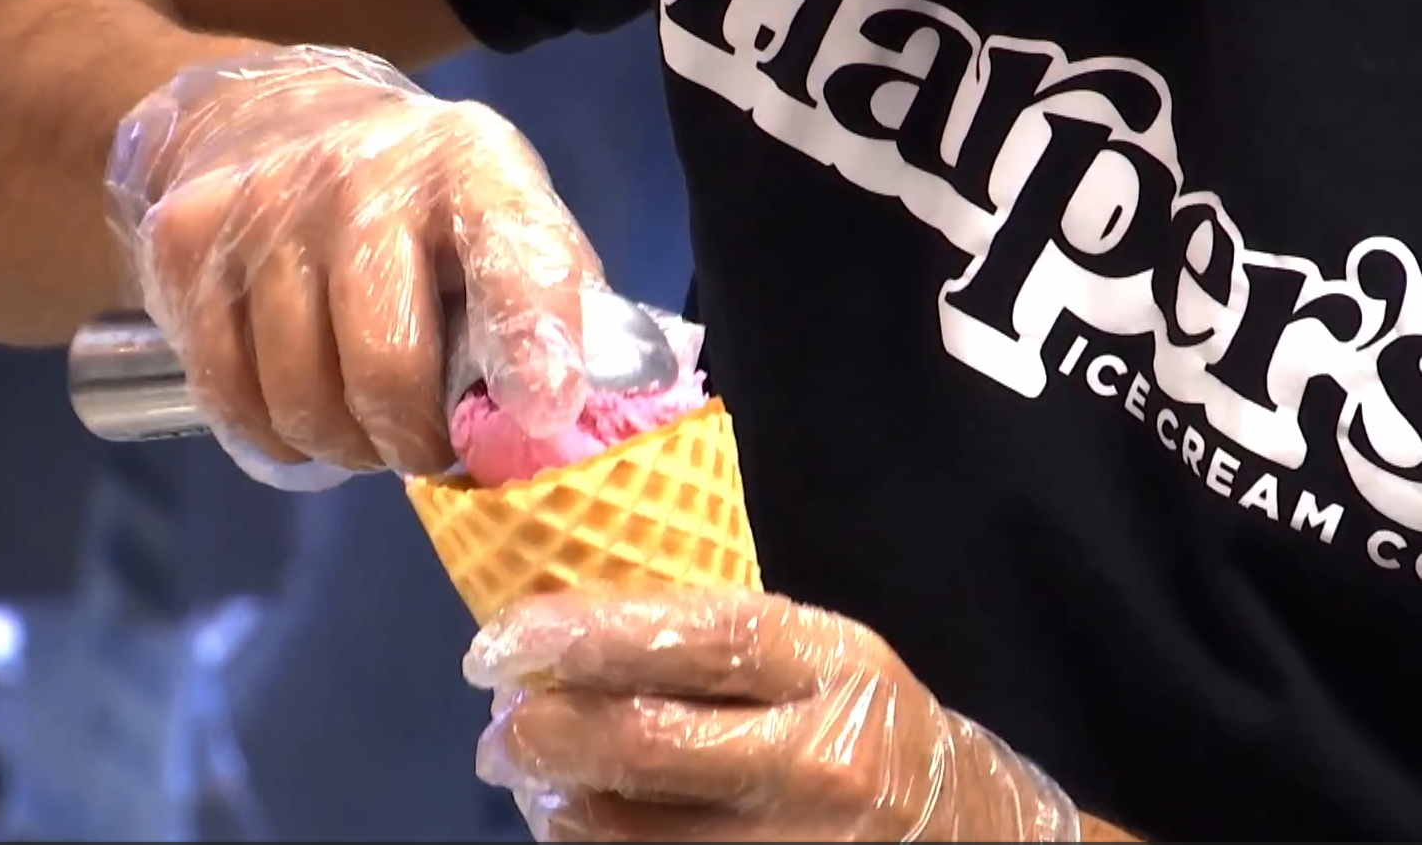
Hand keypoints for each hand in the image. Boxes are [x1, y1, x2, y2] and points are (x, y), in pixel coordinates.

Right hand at [106, 45, 603, 489]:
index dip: (532, 340)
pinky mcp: (186, 241)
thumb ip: (543, 311)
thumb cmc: (420, 205)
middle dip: (413, 443)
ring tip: (365, 429)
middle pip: (384, 364)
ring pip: (300, 398)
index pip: (511, 254)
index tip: (543, 411)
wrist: (270, 116)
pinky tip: (302, 416)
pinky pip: (229, 395)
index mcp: (471, 165)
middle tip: (426, 450)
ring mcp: (262, 204)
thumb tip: (553, 428)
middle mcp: (361, 173)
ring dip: (343, 447)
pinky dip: (274, 435)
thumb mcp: (502, 221)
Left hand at [463, 587, 1081, 841]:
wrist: (968, 834)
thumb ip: (704, 640)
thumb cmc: (863, 728)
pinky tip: (576, 826)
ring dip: (549, 804)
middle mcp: (821, 764)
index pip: (680, 639)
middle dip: (536, 733)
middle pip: (638, 744)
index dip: (572, 637)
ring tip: (532, 782)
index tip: (495, 645)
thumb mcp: (813, 658)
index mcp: (829, 666)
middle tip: (494, 729)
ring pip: (621, 835)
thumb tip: (549, 636)